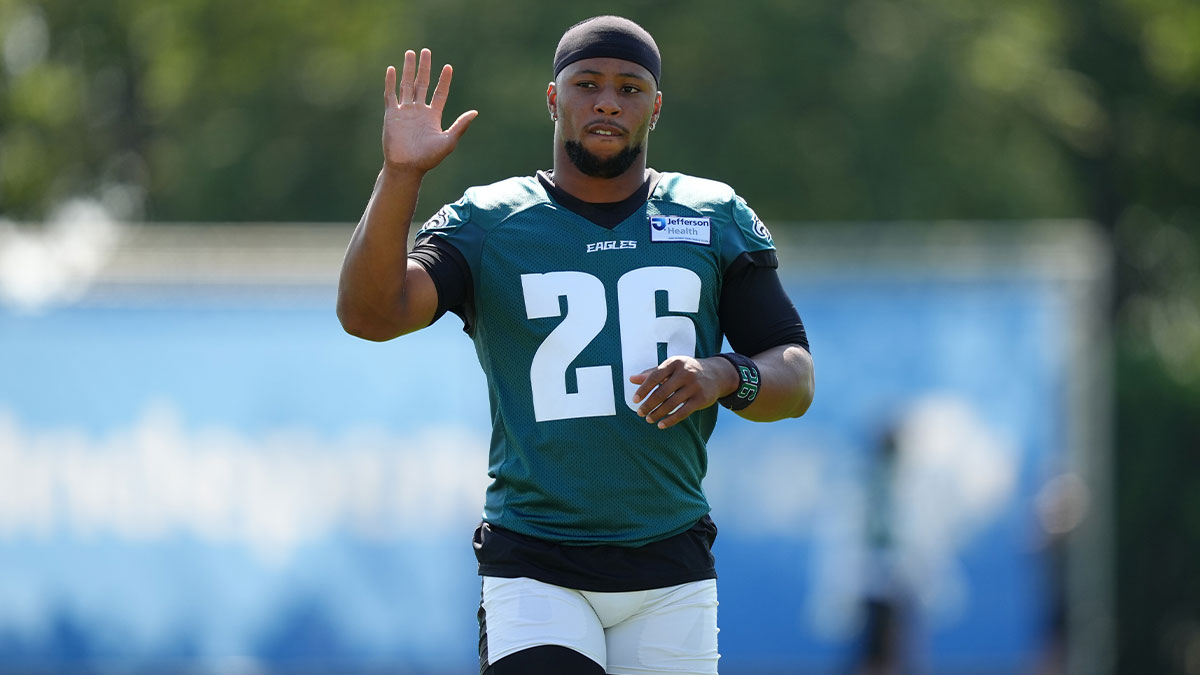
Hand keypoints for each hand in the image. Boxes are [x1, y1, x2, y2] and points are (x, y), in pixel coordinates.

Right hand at [382, 48, 477, 174]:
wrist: (407, 167)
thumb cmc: (428, 158)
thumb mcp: (448, 141)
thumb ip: (460, 126)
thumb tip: (475, 112)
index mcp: (433, 116)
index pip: (440, 93)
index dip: (444, 80)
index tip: (448, 67)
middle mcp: (419, 111)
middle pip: (422, 83)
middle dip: (424, 68)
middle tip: (426, 51)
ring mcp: (404, 111)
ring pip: (406, 85)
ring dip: (408, 69)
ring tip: (410, 53)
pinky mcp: (391, 114)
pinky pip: (391, 95)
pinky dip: (391, 82)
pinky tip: (392, 69)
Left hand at [629, 356, 738, 428]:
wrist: (716, 374)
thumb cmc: (687, 370)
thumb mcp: (671, 367)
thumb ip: (651, 373)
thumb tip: (631, 379)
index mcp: (675, 363)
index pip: (655, 376)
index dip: (643, 389)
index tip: (635, 400)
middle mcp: (685, 373)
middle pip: (662, 392)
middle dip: (649, 404)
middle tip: (640, 413)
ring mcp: (694, 386)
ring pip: (671, 404)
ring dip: (658, 413)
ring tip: (649, 419)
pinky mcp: (701, 399)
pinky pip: (683, 413)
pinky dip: (670, 420)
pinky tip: (661, 425)